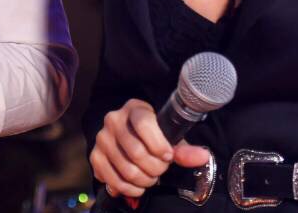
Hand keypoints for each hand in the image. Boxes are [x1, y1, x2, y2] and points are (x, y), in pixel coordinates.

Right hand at [89, 99, 209, 198]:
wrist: (126, 135)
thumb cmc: (151, 135)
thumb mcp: (168, 136)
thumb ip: (184, 148)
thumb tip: (202, 157)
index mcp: (134, 109)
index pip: (145, 125)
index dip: (159, 145)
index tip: (168, 156)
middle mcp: (113, 120)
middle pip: (136, 152)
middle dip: (155, 168)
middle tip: (161, 169)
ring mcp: (102, 138)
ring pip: (126, 169)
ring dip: (144, 181)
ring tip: (151, 178)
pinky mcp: (95, 157)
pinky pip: (112, 180)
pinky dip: (129, 189)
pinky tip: (138, 187)